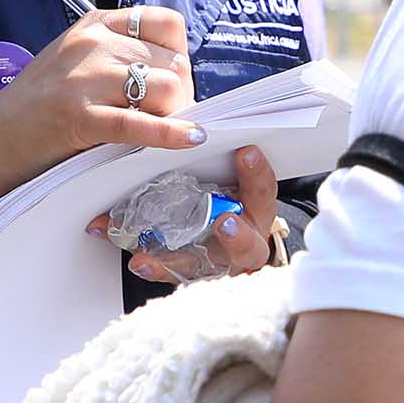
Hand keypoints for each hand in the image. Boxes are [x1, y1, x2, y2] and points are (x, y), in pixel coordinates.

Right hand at [0, 5, 202, 175]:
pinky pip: (140, 123)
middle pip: (173, 61)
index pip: (167, 23)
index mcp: (96, 24)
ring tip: (160, 128)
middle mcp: (93, 44)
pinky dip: (171, 134)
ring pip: (166, 87)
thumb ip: (120, 56)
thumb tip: (177, 74)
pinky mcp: (79, 117)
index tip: (170, 80)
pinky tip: (191, 138)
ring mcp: (84, 79)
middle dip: (181, 94)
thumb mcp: (79, 60)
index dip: (179, 55)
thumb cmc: (39, 105)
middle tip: (166, 116)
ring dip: (173, 113)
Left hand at [95, 143, 286, 285]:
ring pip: (215, 265)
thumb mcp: (221, 174)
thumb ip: (215, 159)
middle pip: (251, 241)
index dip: (258, 173)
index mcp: (255, 207)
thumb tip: (186, 128)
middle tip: (225, 222)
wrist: (213, 230)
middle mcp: (245, 237)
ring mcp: (221, 260)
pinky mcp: (193, 272)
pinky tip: (140, 261)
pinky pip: (176, 273)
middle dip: (239, 234)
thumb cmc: (219, 193)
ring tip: (162, 254)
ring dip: (188, 260)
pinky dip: (157, 267)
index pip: (263, 190)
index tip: (246, 152)